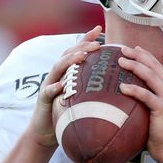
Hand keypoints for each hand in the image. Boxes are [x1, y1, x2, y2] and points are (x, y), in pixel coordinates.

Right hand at [27, 26, 102, 149]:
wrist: (45, 133)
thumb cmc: (67, 115)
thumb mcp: (83, 99)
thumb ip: (94, 88)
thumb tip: (119, 84)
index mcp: (67, 72)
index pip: (77, 51)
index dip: (87, 39)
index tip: (99, 29)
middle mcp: (57, 75)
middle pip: (68, 55)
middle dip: (81, 46)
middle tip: (96, 44)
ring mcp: (48, 85)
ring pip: (57, 69)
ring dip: (69, 61)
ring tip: (81, 56)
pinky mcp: (43, 100)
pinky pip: (47, 92)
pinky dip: (53, 87)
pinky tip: (60, 85)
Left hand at [118, 46, 162, 162]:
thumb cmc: (159, 131)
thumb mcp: (155, 110)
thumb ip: (147, 98)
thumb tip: (127, 91)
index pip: (158, 67)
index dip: (146, 55)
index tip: (133, 48)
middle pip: (154, 67)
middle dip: (138, 56)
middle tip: (123, 49)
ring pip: (152, 77)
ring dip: (136, 67)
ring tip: (121, 61)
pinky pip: (147, 96)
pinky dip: (135, 89)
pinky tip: (123, 86)